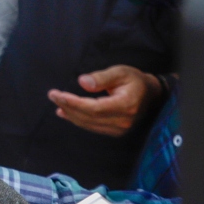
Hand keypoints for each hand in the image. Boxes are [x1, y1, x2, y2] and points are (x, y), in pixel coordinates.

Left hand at [48, 65, 162, 136]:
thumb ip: (101, 77)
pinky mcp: (115, 131)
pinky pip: (92, 127)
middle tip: (52, 95)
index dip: (74, 103)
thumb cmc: (134, 80)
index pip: (94, 108)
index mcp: (126, 105)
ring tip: (57, 102)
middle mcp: (123, 121)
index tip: (58, 94)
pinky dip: (76, 119)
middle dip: (68, 106)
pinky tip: (65, 112)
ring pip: (88, 124)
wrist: (150, 95)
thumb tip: (82, 82)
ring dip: (70, 114)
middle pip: (88, 117)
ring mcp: (120, 129)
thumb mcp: (120, 72)